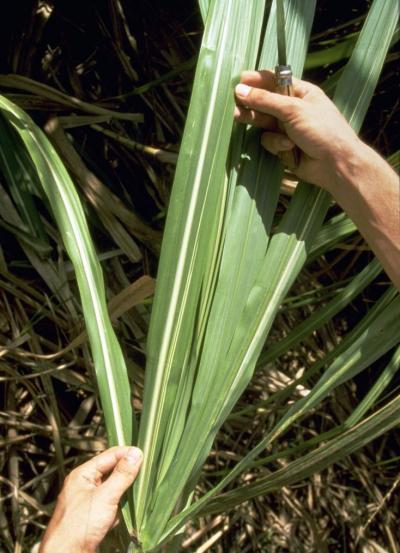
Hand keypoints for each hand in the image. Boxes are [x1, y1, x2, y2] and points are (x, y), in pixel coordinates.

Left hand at [39, 446, 142, 552]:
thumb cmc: (80, 526)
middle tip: (147, 470)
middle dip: (129, 471)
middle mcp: (85, 485)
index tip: (145, 454)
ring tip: (143, 487)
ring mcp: (90, 502)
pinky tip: (132, 508)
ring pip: (114, 488)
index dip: (127, 454)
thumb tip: (136, 453)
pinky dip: (123, 505)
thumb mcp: (105, 497)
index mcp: (83, 475)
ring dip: (127, 489)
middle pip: (112, 471)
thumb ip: (122, 475)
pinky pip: (113, 504)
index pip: (109, 456)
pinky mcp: (95, 517)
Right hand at [234, 69, 361, 191]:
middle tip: (231, 101)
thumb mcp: (293, 109)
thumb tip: (240, 89)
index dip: (257, 80)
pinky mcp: (284, 147)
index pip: (275, 81)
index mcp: (301, 92)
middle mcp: (294, 109)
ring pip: (263, 122)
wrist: (335, 164)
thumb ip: (265, 100)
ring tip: (237, 117)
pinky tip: (288, 148)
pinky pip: (269, 141)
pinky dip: (276, 144)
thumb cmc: (321, 129)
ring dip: (256, 121)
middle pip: (265, 102)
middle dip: (250, 102)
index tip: (239, 81)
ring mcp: (288, 129)